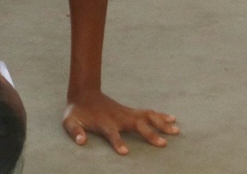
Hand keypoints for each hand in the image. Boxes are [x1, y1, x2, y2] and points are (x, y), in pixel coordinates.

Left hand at [62, 89, 178, 154]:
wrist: (84, 93)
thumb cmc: (77, 111)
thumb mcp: (69, 122)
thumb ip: (75, 131)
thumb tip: (81, 141)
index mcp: (104, 123)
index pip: (112, 134)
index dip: (117, 142)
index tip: (125, 152)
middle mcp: (118, 118)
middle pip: (137, 125)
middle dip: (150, 134)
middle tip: (163, 144)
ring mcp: (126, 113)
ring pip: (147, 117)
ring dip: (161, 123)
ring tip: (176, 131)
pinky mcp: (131, 112)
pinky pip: (148, 113)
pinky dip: (161, 116)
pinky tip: (173, 119)